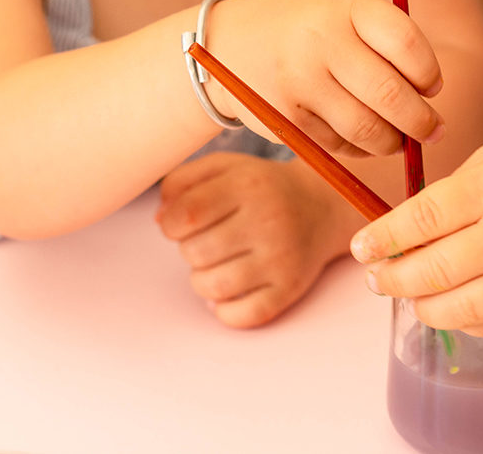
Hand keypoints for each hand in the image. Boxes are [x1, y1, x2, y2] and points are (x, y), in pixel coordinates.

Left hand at [157, 153, 350, 327]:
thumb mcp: (224, 167)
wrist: (321, 206)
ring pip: (212, 288)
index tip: (181, 223)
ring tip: (217, 264)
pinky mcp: (290, 288)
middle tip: (209, 240)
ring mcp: (281, 258)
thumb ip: (182, 181)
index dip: (171, 224)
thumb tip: (161, 220)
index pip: (187, 214)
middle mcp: (268, 220)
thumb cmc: (261, 188)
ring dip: (202, 280)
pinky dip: (224, 310)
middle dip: (190, 249)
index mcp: (248, 185)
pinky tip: (230, 291)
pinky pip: (241, 316)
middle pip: (195, 253)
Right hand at [209, 0, 445, 157]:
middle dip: (421, 121)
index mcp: (344, 5)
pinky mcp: (287, 118)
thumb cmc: (304, 28)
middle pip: (391, 93)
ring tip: (401, 140)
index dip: (429, 73)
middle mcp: (321, 40)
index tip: (432, 88)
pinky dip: (362, 150)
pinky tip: (366, 141)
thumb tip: (431, 94)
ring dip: (394, 142)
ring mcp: (301, 81)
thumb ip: (385, 39)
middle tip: (433, 131)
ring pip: (368, 128)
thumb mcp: (339, 9)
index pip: (406, 43)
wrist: (226, 44)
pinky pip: (341, 145)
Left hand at [349, 131, 482, 335]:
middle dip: (393, 279)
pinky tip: (451, 305)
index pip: (424, 219)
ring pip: (461, 309)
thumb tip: (399, 237)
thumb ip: (449, 196)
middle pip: (436, 270)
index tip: (362, 248)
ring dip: (423, 307)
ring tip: (410, 297)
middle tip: (375, 279)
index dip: (385, 238)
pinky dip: (463, 321)